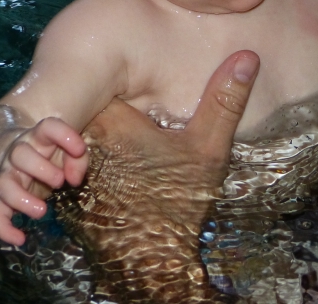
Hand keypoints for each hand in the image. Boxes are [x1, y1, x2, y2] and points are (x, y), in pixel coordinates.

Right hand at [0, 118, 88, 245]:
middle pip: (20, 154)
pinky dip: (3, 228)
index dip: (64, 135)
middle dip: (41, 168)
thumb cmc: (54, 152)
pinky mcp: (2, 198)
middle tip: (59, 182)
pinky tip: (19, 240)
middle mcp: (19, 153)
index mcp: (40, 136)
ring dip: (21, 199)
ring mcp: (8, 174)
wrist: (24, 156)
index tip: (79, 149)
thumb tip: (75, 179)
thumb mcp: (70, 150)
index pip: (48, 127)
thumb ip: (78, 158)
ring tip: (42, 211)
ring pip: (4, 184)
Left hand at [54, 50, 259, 302]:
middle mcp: (86, 140)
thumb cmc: (179, 200)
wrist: (151, 260)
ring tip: (123, 135)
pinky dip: (85, 156)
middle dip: (103, 99)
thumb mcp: (210, 147)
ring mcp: (75, 166)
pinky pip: (71, 160)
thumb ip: (225, 100)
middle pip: (85, 102)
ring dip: (91, 129)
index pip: (97, 78)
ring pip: (76, 131)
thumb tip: (247, 56)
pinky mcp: (73, 188)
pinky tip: (113, 165)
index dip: (112, 72)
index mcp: (114, 121)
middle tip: (132, 103)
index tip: (132, 75)